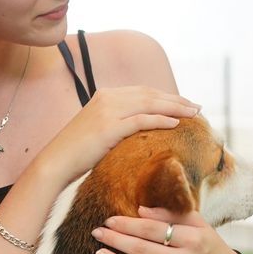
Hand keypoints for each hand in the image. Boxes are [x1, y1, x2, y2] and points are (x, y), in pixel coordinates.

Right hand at [39, 86, 199, 182]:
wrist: (55, 163)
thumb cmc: (77, 153)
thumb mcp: (98, 130)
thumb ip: (117, 123)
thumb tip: (139, 128)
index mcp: (105, 95)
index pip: (143, 91)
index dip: (166, 96)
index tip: (184, 103)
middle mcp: (107, 98)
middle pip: (150, 94)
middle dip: (176, 99)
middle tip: (197, 107)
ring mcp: (107, 111)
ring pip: (149, 104)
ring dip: (175, 107)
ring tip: (194, 113)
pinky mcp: (108, 127)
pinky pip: (141, 120)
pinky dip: (160, 120)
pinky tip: (176, 123)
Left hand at [93, 207, 242, 253]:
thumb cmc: (209, 247)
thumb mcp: (199, 225)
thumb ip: (172, 215)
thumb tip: (141, 210)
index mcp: (192, 237)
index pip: (153, 229)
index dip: (129, 224)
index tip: (110, 220)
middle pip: (143, 249)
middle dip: (117, 240)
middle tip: (97, 234)